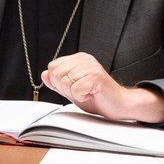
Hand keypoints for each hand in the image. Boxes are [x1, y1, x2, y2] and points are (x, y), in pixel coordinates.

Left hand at [41, 52, 163, 123]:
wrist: (119, 104)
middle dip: (64, 88)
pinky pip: (75, 89)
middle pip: (56, 73)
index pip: (52, 67)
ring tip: (87, 93)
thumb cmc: (98, 97)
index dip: (57, 82)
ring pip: (64, 82)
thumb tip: (44, 74)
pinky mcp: (95, 76)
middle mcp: (84, 59)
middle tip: (80, 92)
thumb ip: (58, 83)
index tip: (72, 88)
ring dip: (73, 93)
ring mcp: (90, 67)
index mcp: (78, 59)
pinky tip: (91, 95)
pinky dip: (81, 97)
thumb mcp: (73, 90)